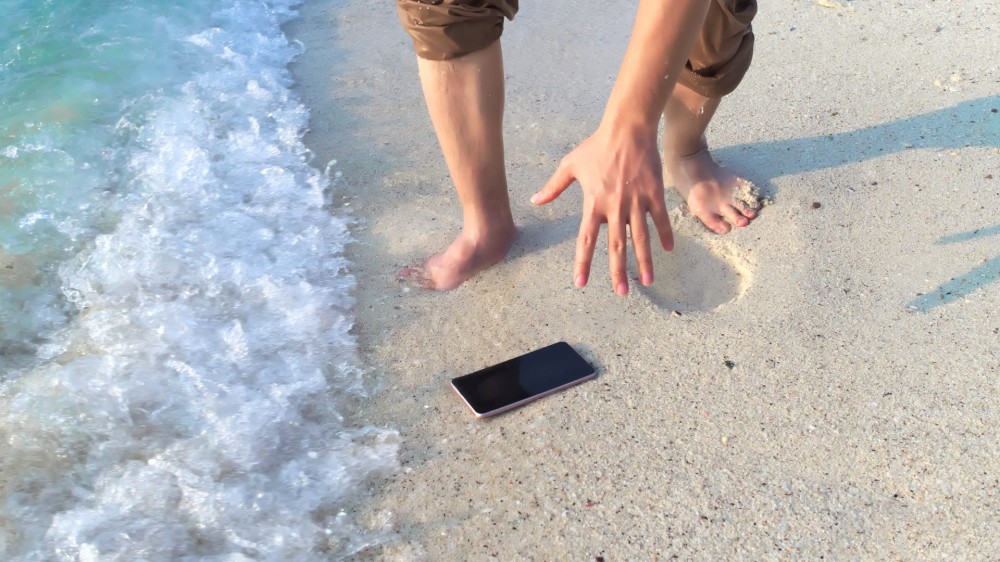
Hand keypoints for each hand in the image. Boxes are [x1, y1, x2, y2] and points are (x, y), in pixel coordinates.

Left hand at [531, 124, 673, 295]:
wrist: (627, 128)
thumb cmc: (596, 146)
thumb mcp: (570, 165)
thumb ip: (553, 187)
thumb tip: (535, 200)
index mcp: (593, 203)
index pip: (586, 240)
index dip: (583, 263)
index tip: (581, 283)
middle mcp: (615, 207)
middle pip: (616, 246)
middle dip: (618, 272)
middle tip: (622, 293)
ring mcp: (636, 201)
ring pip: (641, 238)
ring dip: (644, 261)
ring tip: (647, 282)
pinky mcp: (654, 193)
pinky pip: (660, 219)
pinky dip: (665, 235)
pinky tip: (668, 251)